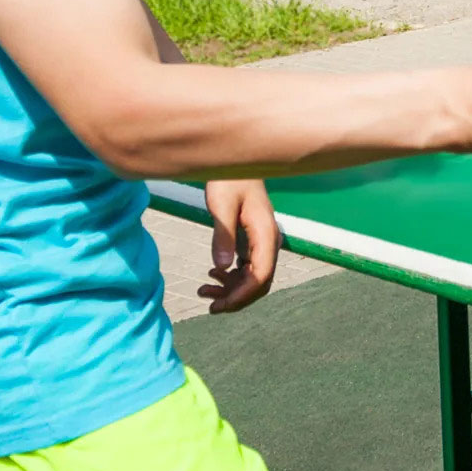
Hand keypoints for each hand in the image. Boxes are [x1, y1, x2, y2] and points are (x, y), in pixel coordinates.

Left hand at [199, 179, 279, 313]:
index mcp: (265, 234)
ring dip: (231, 290)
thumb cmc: (229, 178)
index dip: (242, 296)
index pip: (261, 276)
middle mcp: (268, 241)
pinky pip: (246, 267)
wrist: (236, 163)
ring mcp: (262, 242)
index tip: (220, 306)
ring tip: (203, 292)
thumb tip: (219, 267)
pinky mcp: (253, 240)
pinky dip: (230, 277)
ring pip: (252, 278)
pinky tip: (211, 275)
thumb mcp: (221, 204)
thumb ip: (222, 235)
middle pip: (259, 283)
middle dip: (236, 299)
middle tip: (210, 307)